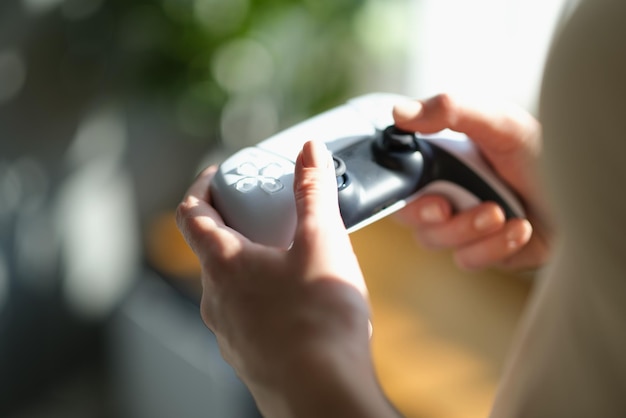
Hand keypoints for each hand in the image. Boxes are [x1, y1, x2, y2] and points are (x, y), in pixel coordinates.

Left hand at [176, 141, 397, 417]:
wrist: (323, 397)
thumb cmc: (319, 322)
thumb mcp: (323, 243)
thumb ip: (313, 192)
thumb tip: (309, 152)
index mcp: (225, 265)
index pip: (192, 213)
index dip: (202, 187)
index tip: (217, 175)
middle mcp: (216, 299)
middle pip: (211, 248)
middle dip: (235, 224)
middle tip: (265, 213)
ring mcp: (228, 331)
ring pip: (229, 284)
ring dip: (249, 263)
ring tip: (288, 258)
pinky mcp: (247, 355)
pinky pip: (246, 314)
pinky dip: (261, 295)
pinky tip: (297, 303)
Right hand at [393, 94, 552, 271]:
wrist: (592, 192)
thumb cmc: (545, 153)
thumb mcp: (501, 125)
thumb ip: (451, 113)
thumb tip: (399, 113)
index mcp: (445, 165)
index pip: (404, 185)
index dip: (404, 197)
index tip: (427, 195)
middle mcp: (452, 195)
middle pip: (414, 220)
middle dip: (433, 217)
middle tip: (447, 208)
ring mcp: (468, 226)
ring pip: (439, 243)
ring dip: (468, 231)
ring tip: (500, 212)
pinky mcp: (487, 252)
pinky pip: (470, 260)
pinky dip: (494, 248)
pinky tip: (520, 229)